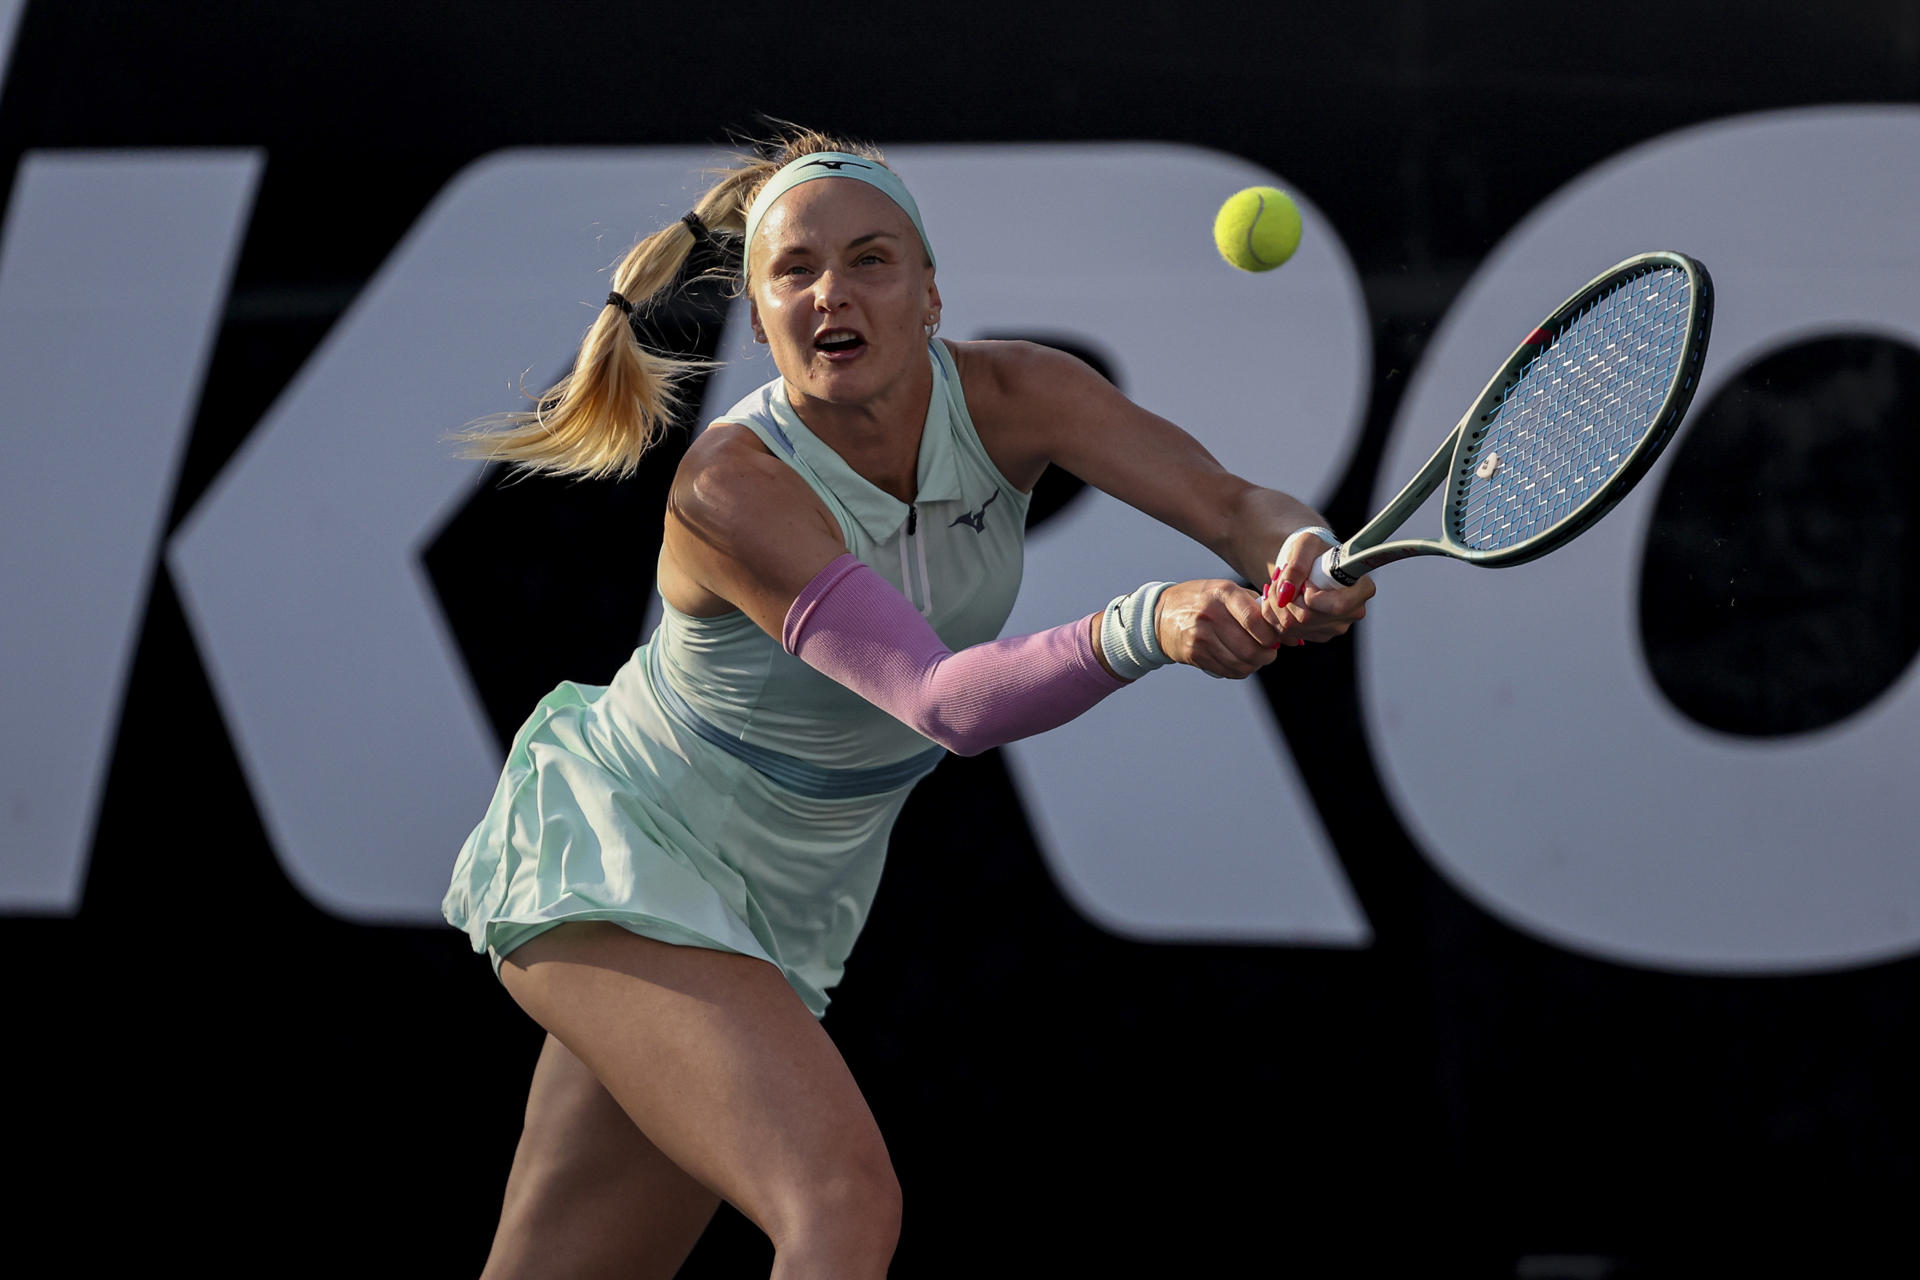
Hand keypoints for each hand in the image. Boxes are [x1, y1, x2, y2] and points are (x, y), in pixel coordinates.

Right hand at [1153, 579, 1283, 677]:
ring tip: (1257, 657)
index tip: (1277, 638)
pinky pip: (1227, 671)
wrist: (1161, 615)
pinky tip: (1240, 662)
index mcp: (1223, 593)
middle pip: (1250, 648)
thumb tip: (1292, 636)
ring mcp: (1200, 636)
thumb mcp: (1226, 591)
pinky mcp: (1194, 654)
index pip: (1255, 620)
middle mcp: (1210, 614)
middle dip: (1268, 655)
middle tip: (1270, 652)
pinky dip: (1240, 670)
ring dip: (1255, 664)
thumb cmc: (1203, 601)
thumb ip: (1258, 607)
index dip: (1272, 635)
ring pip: (1241, 663)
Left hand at [1260, 528, 1373, 643]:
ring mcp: (1336, 627)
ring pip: (1293, 627)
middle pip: (1308, 618)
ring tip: (1282, 588)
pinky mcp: (1319, 635)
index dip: (1312, 597)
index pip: (1337, 606)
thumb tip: (1286, 593)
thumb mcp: (1306, 545)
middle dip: (1285, 598)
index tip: (1306, 582)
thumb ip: (1297, 565)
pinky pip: (1288, 633)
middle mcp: (1353, 612)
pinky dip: (1276, 616)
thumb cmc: (1315, 550)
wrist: (1311, 562)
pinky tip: (1283, 600)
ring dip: (1277, 606)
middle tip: (1283, 580)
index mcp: (1362, 589)